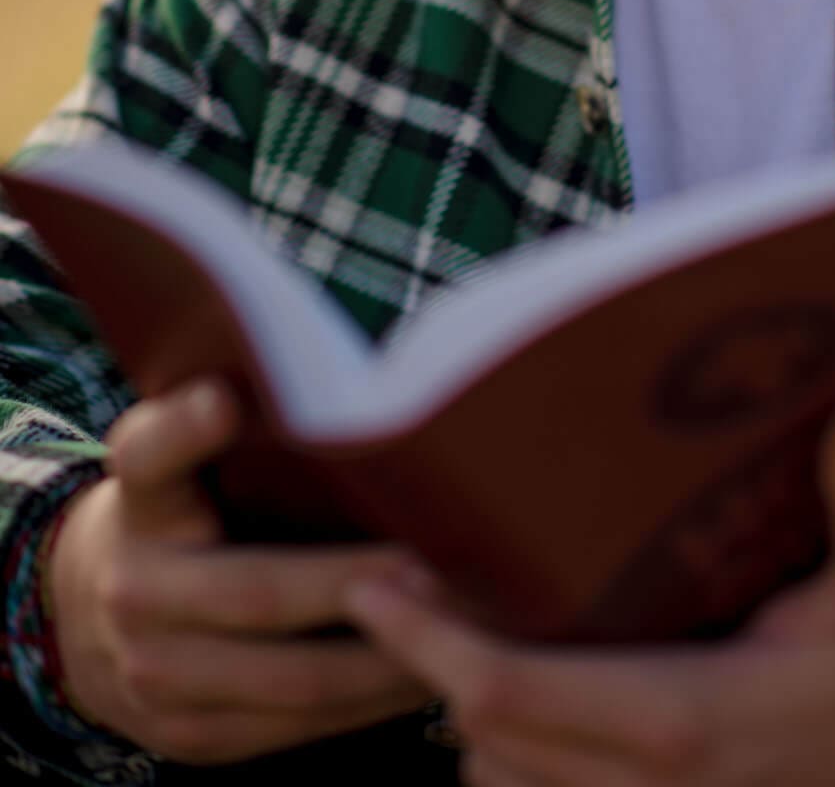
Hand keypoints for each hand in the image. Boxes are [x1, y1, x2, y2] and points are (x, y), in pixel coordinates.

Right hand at [47, 377, 436, 765]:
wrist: (93, 616)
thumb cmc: (184, 508)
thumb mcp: (188, 453)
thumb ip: (229, 413)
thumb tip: (340, 376)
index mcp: (142, 496)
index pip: (150, 454)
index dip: (185, 428)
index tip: (224, 401)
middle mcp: (134, 588)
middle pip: (259, 589)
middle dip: (363, 583)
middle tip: (447, 566)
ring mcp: (156, 674)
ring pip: (293, 678)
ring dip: (388, 658)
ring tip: (463, 626)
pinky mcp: (191, 736)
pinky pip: (298, 729)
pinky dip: (371, 705)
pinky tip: (427, 672)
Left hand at [344, 385, 834, 786]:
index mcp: (694, 722)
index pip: (515, 698)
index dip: (432, 644)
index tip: (378, 582)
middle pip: (488, 746)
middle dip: (434, 668)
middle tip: (396, 581)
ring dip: (473, 722)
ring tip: (448, 629)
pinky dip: (518, 766)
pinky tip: (518, 700)